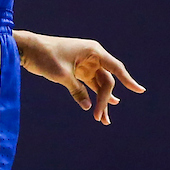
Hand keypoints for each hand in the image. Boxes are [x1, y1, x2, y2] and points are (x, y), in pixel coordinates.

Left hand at [15, 30, 144, 123]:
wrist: (29, 49)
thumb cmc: (47, 57)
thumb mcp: (63, 75)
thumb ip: (77, 90)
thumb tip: (88, 106)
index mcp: (93, 51)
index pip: (116, 68)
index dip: (128, 80)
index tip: (140, 91)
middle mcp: (92, 56)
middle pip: (106, 81)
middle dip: (106, 100)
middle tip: (101, 119)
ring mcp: (85, 63)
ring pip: (99, 85)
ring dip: (101, 101)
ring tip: (104, 120)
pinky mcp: (77, 70)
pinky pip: (89, 85)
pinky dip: (92, 96)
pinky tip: (97, 108)